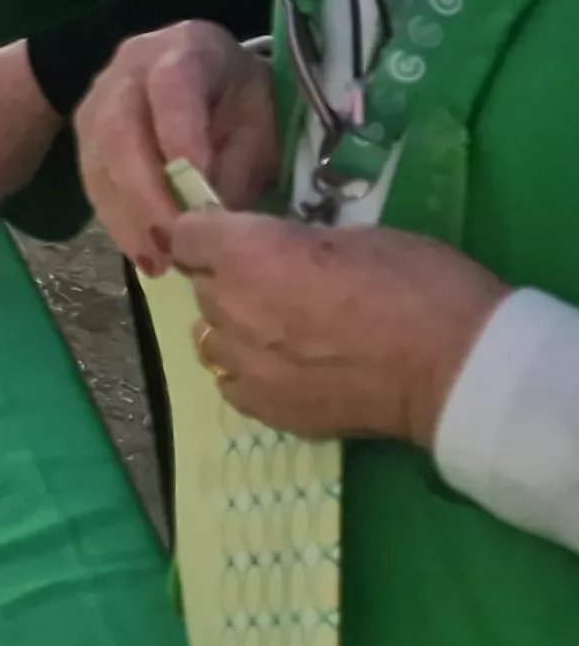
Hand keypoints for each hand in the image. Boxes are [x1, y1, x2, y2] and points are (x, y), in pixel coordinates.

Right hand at [73, 21, 280, 272]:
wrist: (194, 69)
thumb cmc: (238, 96)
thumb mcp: (260, 117)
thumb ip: (241, 162)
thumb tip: (217, 222)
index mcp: (184, 50)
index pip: (172, 88)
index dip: (181, 138)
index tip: (202, 195)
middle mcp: (127, 70)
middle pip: (120, 131)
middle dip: (147, 195)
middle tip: (175, 245)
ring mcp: (96, 102)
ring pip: (99, 161)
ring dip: (128, 218)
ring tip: (159, 263)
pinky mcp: (84, 136)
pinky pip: (93, 182)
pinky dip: (118, 223)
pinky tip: (144, 254)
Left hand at [166, 210, 507, 442]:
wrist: (457, 369)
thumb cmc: (418, 285)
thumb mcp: (353, 235)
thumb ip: (293, 242)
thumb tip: (276, 252)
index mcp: (245, 254)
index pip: (187, 235)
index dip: (213, 235)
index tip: (241, 239)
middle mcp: (229, 308)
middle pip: (204, 288)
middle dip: (231, 281)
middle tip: (281, 285)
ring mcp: (244, 365)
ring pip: (213, 338)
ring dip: (238, 330)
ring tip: (287, 333)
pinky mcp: (265, 410)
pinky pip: (235, 384)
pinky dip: (253, 374)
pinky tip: (293, 370)